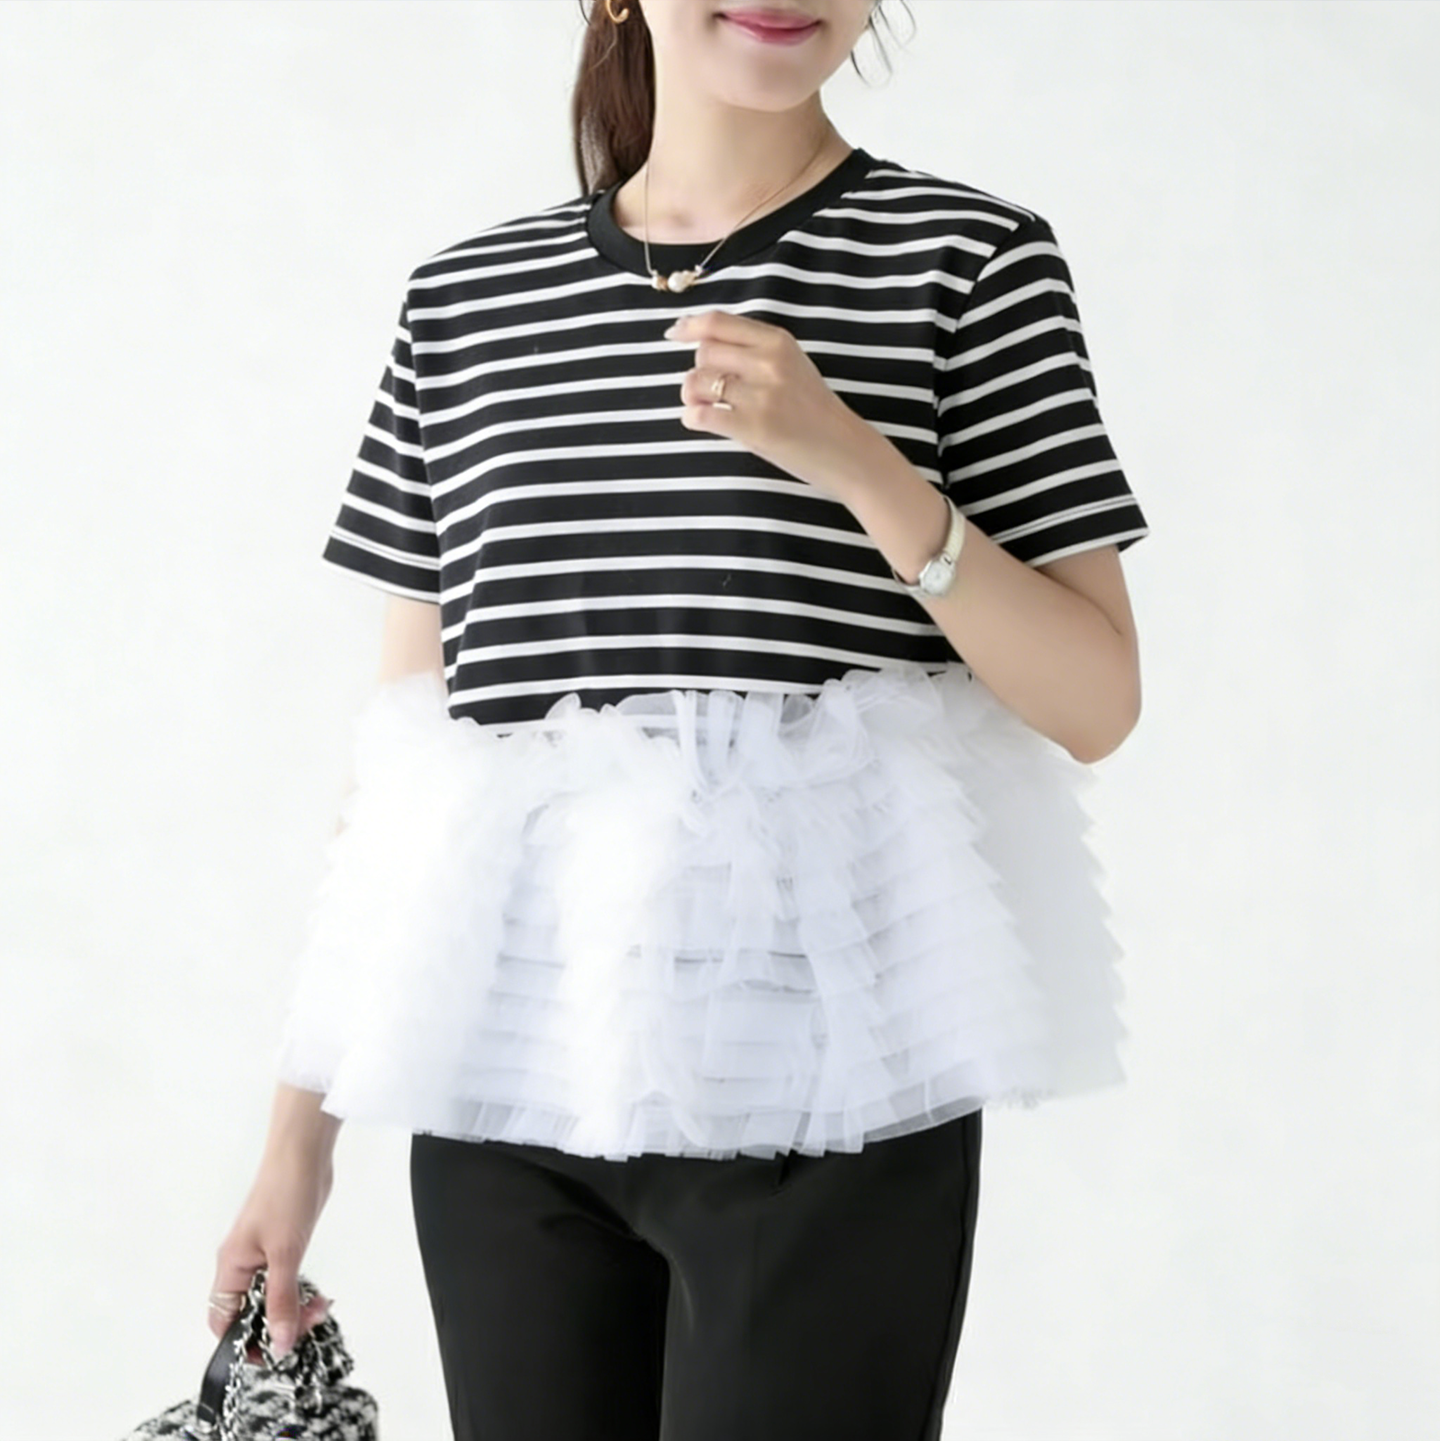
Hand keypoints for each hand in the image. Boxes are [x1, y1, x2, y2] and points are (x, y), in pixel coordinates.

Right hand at [209, 1149, 334, 1359]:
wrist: (304, 1154)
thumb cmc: (286, 1195)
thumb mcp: (285, 1254)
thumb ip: (281, 1301)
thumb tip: (278, 1343)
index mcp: (230, 1269)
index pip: (224, 1323)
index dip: (245, 1344)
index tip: (275, 1352)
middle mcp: (241, 1266)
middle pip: (250, 1315)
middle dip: (278, 1326)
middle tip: (309, 1323)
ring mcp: (261, 1256)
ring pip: (270, 1299)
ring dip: (293, 1309)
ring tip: (319, 1307)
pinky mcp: (281, 1246)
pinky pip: (284, 1282)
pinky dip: (299, 1292)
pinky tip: (317, 1295)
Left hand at [664, 309, 861, 495]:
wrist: (847, 451)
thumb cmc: (815, 411)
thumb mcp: (792, 365)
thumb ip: (754, 350)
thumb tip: (701, 338)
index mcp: (778, 342)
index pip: (719, 323)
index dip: (689, 326)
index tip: (674, 333)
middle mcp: (769, 363)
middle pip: (703, 353)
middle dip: (698, 370)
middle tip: (710, 389)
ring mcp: (762, 396)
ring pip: (696, 383)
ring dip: (692, 396)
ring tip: (709, 407)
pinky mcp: (754, 428)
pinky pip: (699, 415)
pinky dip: (693, 418)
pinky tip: (705, 422)